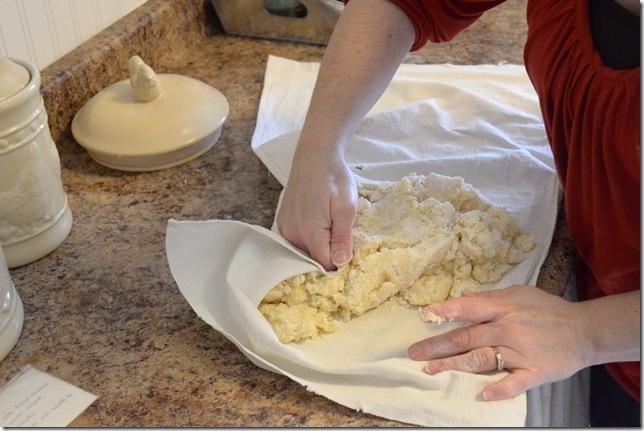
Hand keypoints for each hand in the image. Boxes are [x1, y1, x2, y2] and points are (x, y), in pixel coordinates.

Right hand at [277, 149, 356, 270]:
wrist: (314, 157)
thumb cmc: (334, 178)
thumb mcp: (347, 207)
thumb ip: (342, 237)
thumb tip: (340, 263)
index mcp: (309, 232)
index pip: (325, 264)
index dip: (340, 260)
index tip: (349, 246)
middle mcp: (292, 234)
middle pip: (313, 260)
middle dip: (329, 253)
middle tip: (340, 230)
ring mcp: (284, 229)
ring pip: (305, 252)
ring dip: (319, 245)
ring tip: (329, 223)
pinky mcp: (282, 223)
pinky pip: (297, 241)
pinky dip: (309, 238)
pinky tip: (318, 221)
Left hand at [407, 285, 592, 400]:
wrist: (586, 330)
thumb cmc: (549, 310)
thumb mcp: (519, 295)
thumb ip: (489, 297)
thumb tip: (462, 296)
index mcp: (503, 308)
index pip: (469, 308)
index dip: (445, 311)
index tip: (423, 316)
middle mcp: (508, 329)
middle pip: (467, 337)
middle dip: (438, 346)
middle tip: (414, 353)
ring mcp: (521, 353)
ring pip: (482, 359)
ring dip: (455, 365)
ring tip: (431, 370)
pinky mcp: (536, 372)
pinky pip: (515, 382)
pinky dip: (499, 389)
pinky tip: (482, 394)